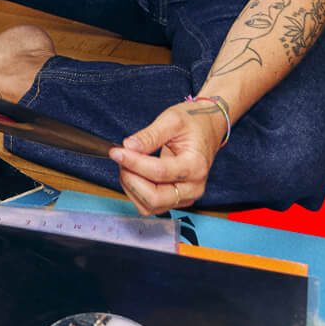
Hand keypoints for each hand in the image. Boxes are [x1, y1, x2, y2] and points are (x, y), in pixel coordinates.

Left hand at [108, 102, 223, 214]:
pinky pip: (151, 206)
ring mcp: (185, 196)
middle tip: (121, 157)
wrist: (208, 128)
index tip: (116, 151)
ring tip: (127, 163)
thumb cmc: (193, 122)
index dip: (133, 163)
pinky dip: (136, 192)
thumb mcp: (172, 119)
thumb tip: (129, 146)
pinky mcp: (176, 199)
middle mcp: (193, 187)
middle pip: (155, 198)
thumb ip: (150, 135)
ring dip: (131, 187)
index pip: (159, 172)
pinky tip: (133, 172)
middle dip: (131, 179)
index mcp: (195, 166)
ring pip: (150, 206)